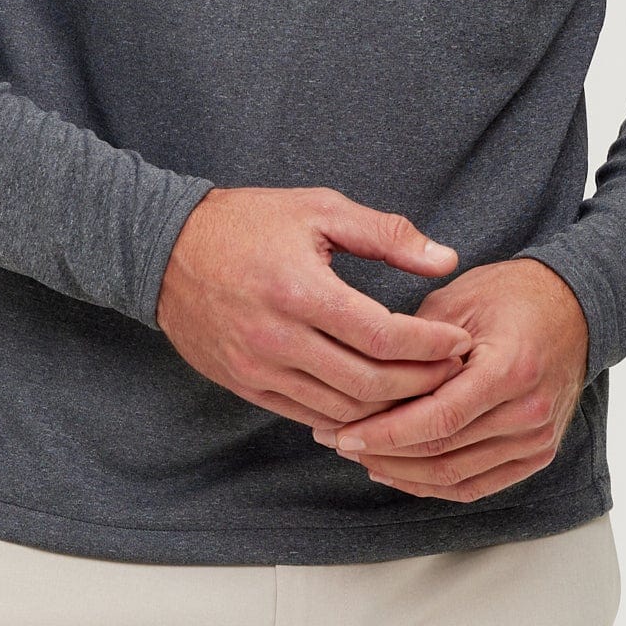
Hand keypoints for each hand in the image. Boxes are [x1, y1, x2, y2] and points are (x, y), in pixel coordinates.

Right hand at [157, 187, 473, 430]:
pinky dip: (350, 416)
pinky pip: (309, 416)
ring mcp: (258, 368)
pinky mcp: (245, 385)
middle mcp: (277, 337)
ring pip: (342, 410)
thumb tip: (446, 260)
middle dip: (422, 382)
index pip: (382, 335)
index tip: (461, 341)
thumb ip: (386, 234)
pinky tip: (376, 402)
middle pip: (369, 384)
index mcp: (300, 289)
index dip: (431, 345)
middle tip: (454, 371)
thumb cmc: (247, 222)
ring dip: (391, 407)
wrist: (164, 250)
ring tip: (424, 388)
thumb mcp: (318, 209)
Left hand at [311, 259, 588, 500]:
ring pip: (456, 476)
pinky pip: (478, 485)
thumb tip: (365, 382)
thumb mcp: (457, 302)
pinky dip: (435, 484)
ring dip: (403, 473)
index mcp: (511, 369)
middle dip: (383, 454)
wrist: (571, 308)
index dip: (386, 433)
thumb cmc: (510, 296)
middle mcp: (529, 411)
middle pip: (443, 452)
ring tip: (362, 458)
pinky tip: (399, 472)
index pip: (438, 418)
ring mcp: (538, 438)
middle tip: (339, 443)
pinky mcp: (537, 453)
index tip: (344, 434)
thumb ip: (415, 345)